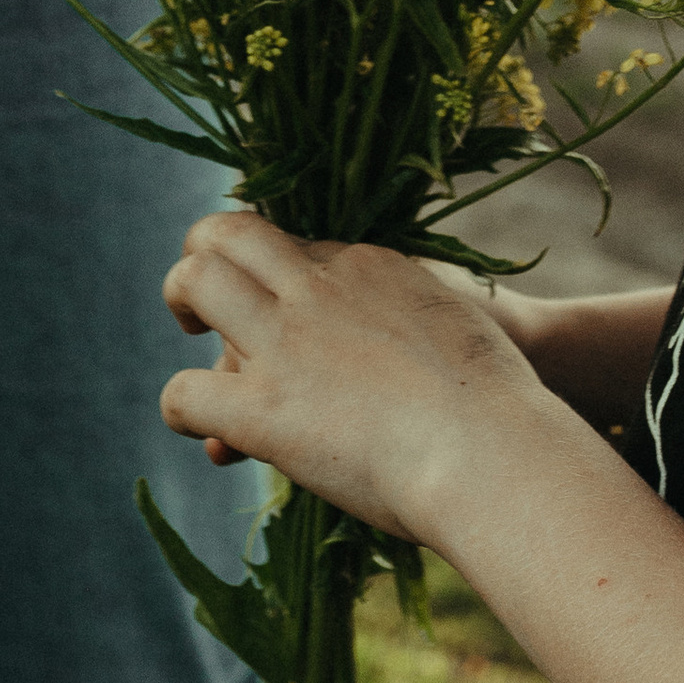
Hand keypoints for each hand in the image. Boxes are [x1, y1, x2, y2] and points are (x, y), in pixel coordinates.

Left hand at [161, 210, 559, 543]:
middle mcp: (318, 289)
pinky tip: (204, 431)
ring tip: (186, 324)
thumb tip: (410, 362)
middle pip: (235, 232)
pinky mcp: (263, 407)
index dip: (285, 276)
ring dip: (181, 297)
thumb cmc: (502, 408)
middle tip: (204, 291)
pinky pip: (188, 392)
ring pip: (197, 281)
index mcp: (370, 266)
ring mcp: (286, 343)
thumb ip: (428, 328)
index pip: (301, 248)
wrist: (493, 450)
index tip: (288, 306)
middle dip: (207, 248)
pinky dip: (184, 408)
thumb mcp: (462, 335)